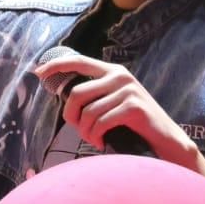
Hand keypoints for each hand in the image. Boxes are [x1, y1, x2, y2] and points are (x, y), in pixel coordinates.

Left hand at [32, 52, 195, 164]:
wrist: (166, 140)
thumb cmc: (136, 124)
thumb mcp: (116, 102)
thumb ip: (97, 94)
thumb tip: (66, 97)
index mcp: (113, 71)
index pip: (78, 61)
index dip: (56, 65)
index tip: (38, 73)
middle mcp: (120, 76)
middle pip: (76, 93)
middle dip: (70, 116)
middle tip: (78, 129)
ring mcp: (128, 91)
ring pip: (87, 112)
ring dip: (85, 132)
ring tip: (93, 139)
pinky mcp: (133, 107)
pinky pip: (100, 123)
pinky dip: (96, 137)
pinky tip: (101, 142)